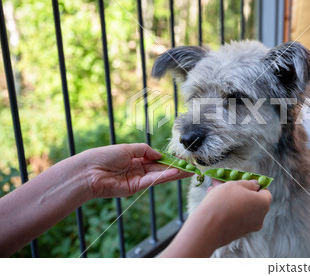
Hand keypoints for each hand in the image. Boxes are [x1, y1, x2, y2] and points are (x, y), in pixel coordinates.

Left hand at [77, 143, 192, 198]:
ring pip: (159, 176)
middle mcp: (138, 169)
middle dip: (176, 168)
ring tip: (189, 172)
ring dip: (174, 174)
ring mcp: (137, 180)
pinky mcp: (134, 188)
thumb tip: (159, 154)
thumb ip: (145, 150)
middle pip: (161, 168)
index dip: (169, 158)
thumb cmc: (104, 156)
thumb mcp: (128, 148)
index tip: (182, 158)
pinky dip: (163, 177)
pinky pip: (152, 181)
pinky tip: (174, 173)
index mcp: (135, 158)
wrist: (88, 171)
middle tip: (192, 168)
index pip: (156, 159)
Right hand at [161, 179, 271, 256]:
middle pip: (251, 199)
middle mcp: (259, 217)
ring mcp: (248, 227)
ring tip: (214, 189)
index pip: (265, 191)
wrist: (208, 227)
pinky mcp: (236, 234)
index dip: (255, 184)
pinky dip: (227, 209)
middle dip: (238, 190)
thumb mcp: (236, 185)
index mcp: (263, 204)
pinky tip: (213, 201)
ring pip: (241, 208)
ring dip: (230, 198)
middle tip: (226, 182)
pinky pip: (234, 217)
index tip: (244, 179)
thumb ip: (248, 183)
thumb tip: (255, 184)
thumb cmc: (224, 202)